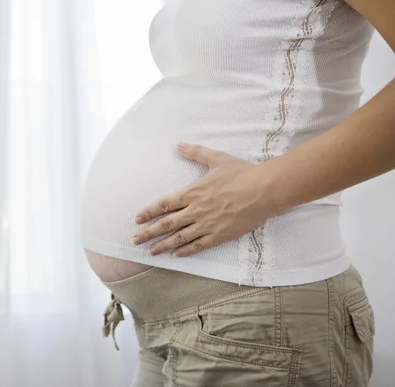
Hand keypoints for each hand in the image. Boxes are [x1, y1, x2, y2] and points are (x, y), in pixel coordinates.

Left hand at [132, 141, 275, 256]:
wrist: (264, 190)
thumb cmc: (242, 173)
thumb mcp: (216, 158)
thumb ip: (195, 152)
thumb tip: (178, 144)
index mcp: (193, 192)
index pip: (164, 204)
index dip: (148, 212)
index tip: (136, 219)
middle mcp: (196, 210)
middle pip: (167, 224)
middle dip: (149, 232)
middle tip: (134, 240)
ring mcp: (207, 224)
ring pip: (179, 238)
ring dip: (163, 245)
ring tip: (150, 251)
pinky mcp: (219, 235)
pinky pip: (199, 245)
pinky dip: (186, 251)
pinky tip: (176, 255)